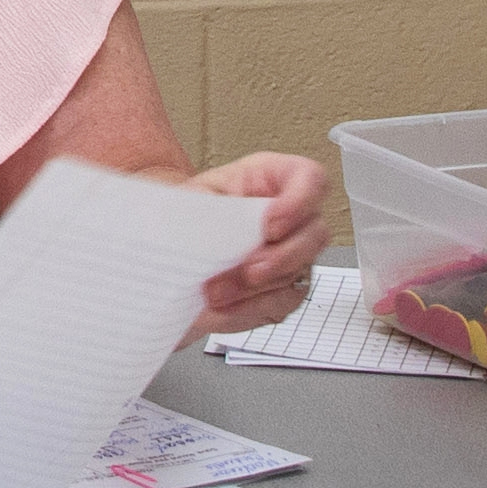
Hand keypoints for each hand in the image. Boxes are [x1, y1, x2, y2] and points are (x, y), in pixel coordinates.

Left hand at [186, 154, 334, 332]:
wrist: (170, 253)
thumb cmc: (185, 216)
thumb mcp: (192, 199)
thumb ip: (213, 207)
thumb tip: (219, 226)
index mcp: (270, 181)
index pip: (311, 179)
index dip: (300, 202)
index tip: (270, 226)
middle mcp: (291, 217)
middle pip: (315, 234)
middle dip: (280, 258)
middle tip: (248, 271)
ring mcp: (293, 254)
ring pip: (298, 273)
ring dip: (255, 289)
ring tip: (215, 292)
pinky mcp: (285, 289)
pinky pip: (282, 303)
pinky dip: (250, 308)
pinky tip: (223, 306)